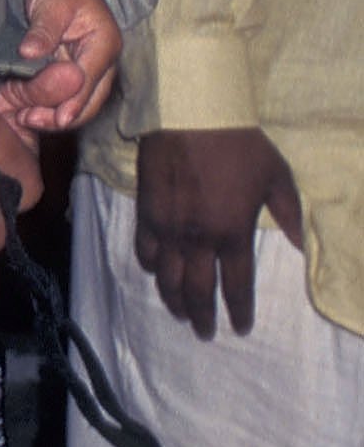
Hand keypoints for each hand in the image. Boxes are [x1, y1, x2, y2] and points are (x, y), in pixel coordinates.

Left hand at [0, 0, 121, 131]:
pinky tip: (19, 112)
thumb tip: (30, 53)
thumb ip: (43, 30)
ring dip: (48, 116)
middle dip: (59, 117)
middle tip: (27, 120)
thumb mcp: (50, 3)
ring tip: (19, 118)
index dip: (71, 103)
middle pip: (87, 102)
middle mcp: (100, 63)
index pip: (88, 82)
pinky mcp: (71, 74)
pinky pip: (61, 98)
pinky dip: (43, 108)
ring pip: (74, 105)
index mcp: (103, 45)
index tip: (53, 120)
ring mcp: (87, 70)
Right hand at [133, 126, 303, 339]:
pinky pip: (144, 251)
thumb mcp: (277, 176)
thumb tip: (302, 245)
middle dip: (203, 318)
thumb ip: (289, 214)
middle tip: (206, 333)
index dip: (239, 311)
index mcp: (233, 233)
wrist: (192, 113)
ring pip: (166, 279)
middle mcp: (198, 240)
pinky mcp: (145, 214)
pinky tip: (156, 272)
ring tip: (181, 313)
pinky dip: (151, 267)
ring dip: (174, 301)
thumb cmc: (240, 143)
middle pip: (197, 292)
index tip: (242, 327)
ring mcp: (167, 229)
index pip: (236, 286)